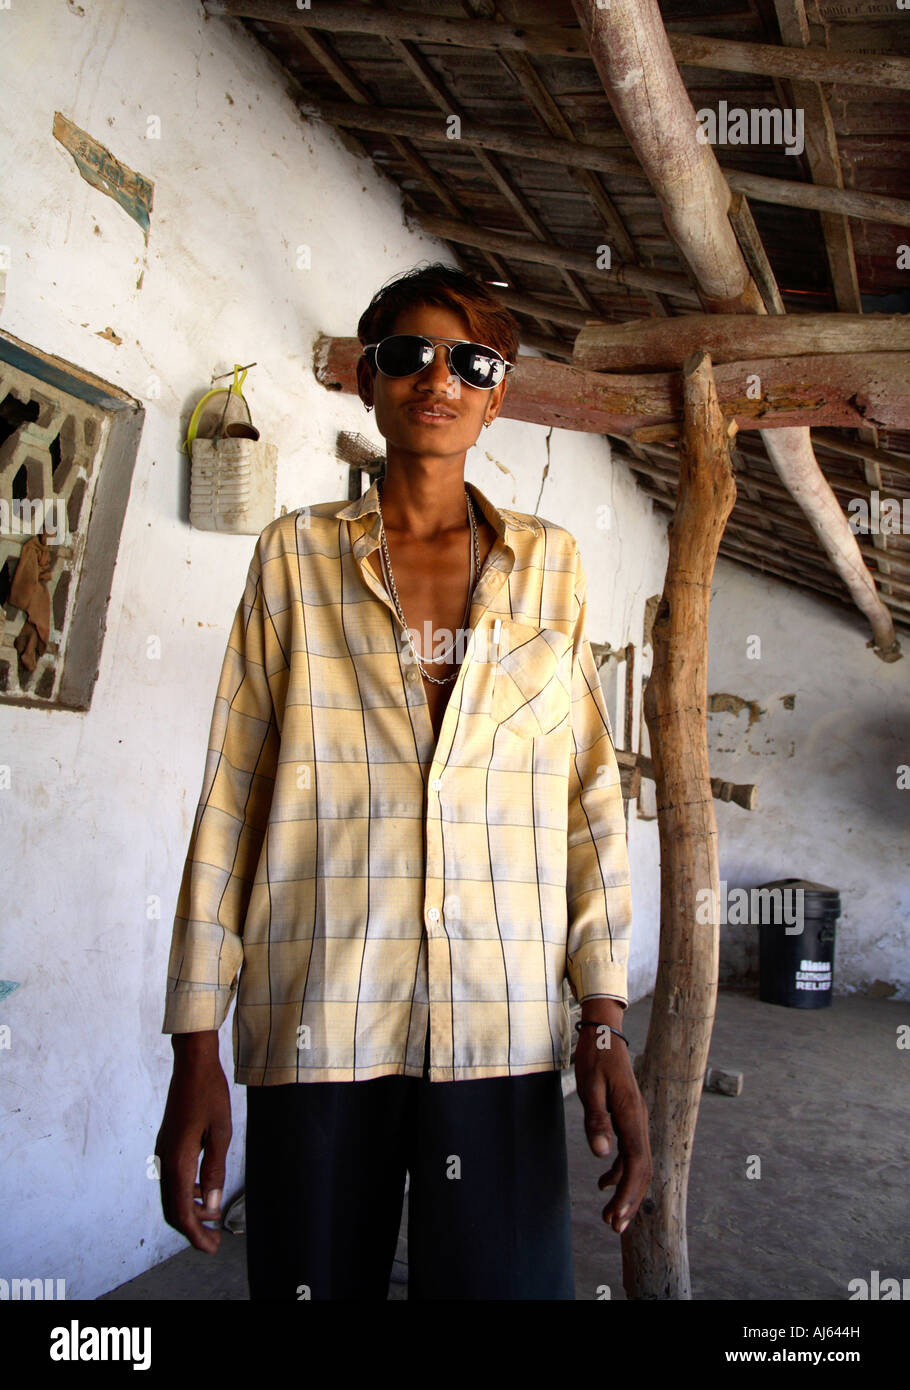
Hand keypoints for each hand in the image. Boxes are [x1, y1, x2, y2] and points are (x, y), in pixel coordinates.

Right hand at [155, 1032, 231, 1254]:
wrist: (192, 1065)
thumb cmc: (210, 1094)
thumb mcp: (220, 1133)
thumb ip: (214, 1170)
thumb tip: (211, 1205)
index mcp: (177, 1160)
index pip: (181, 1211)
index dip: (195, 1235)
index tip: (211, 1247)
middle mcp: (165, 1160)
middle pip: (172, 1209)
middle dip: (192, 1229)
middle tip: (214, 1242)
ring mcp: (163, 1152)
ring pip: (171, 1195)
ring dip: (189, 1211)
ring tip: (213, 1219)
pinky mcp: (167, 1145)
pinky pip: (172, 1180)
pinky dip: (186, 1193)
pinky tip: (205, 1192)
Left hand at [574, 1005, 651, 1234]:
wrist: (604, 1034)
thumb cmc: (596, 1058)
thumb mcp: (590, 1086)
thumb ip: (596, 1120)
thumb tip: (601, 1155)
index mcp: (631, 1115)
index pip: (636, 1164)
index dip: (629, 1194)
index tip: (617, 1217)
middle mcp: (639, 1120)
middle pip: (641, 1170)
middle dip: (629, 1201)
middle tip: (613, 1227)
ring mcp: (636, 1120)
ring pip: (637, 1164)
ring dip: (625, 1190)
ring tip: (609, 1216)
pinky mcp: (628, 1118)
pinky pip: (630, 1152)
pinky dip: (620, 1172)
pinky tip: (604, 1183)